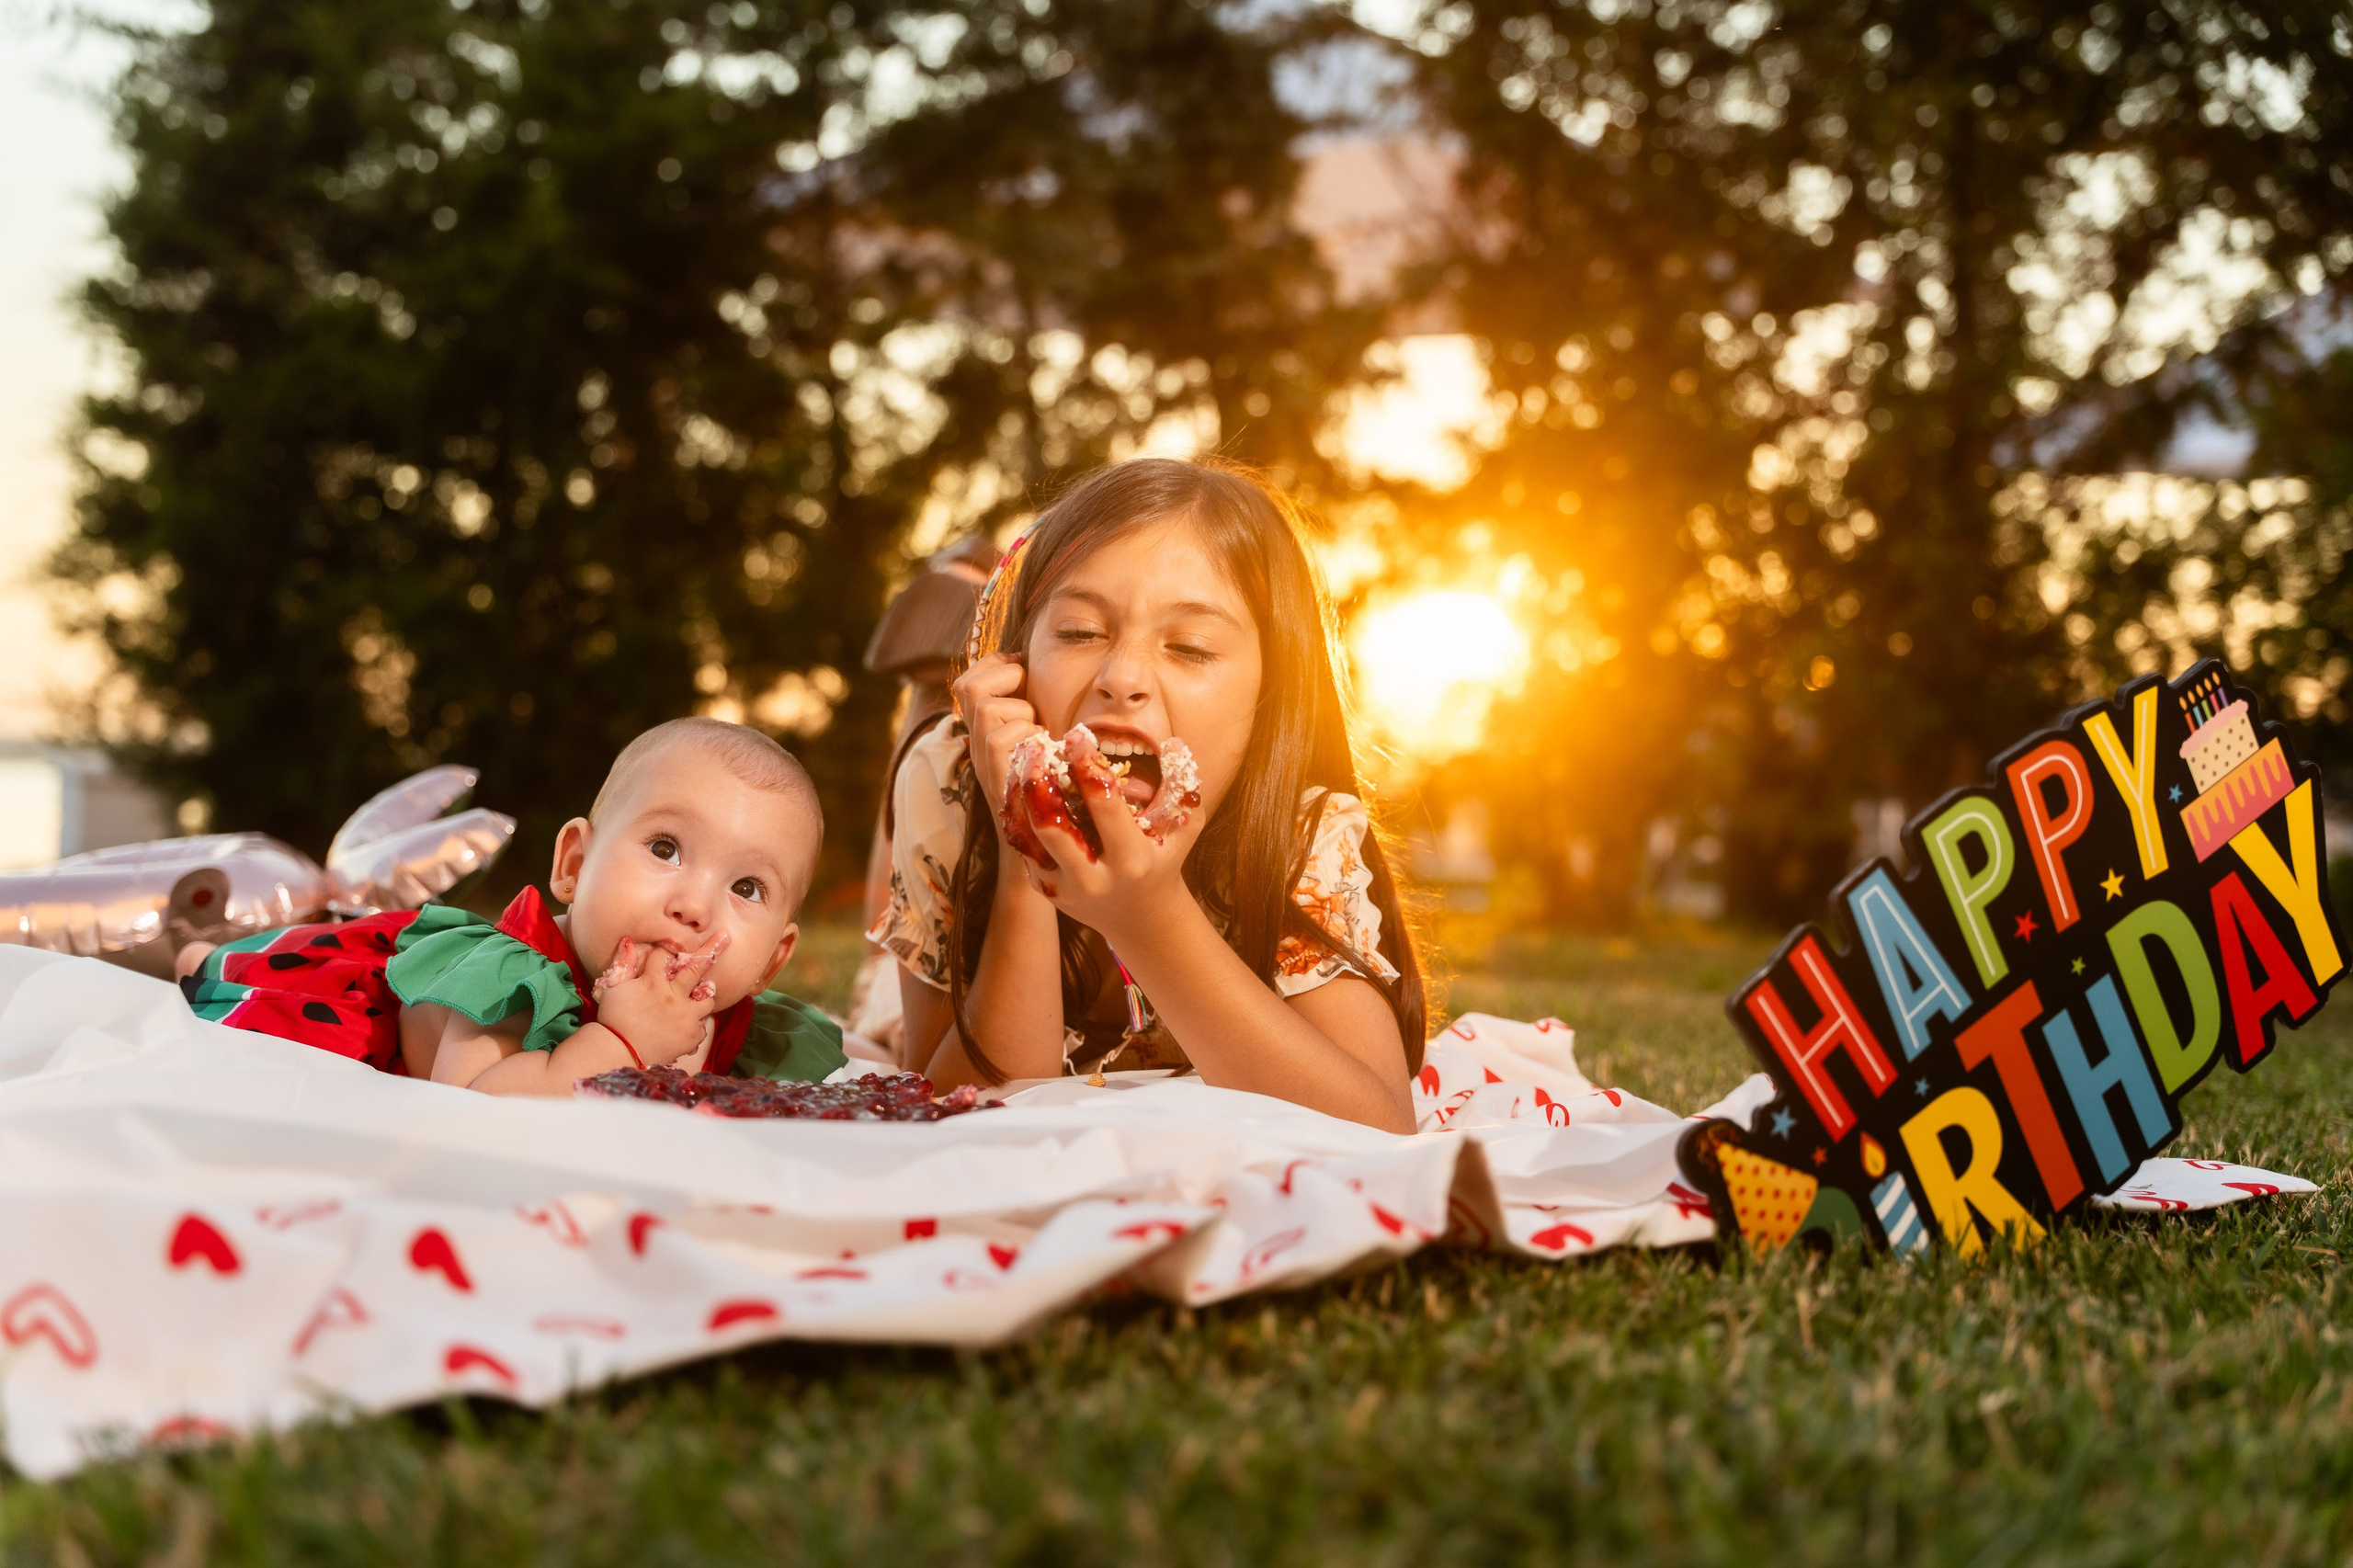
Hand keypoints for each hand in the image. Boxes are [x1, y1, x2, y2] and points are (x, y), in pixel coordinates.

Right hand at [591, 932, 728, 1065]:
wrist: (619, 1052)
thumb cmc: (613, 1018)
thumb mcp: (613, 989)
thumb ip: (623, 964)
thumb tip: (628, 941)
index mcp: (653, 982)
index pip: (664, 956)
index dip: (666, 950)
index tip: (671, 946)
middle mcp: (674, 996)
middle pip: (696, 969)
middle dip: (710, 952)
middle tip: (724, 938)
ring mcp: (685, 1016)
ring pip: (707, 1000)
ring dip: (702, 999)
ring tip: (695, 1001)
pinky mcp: (691, 1036)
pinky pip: (702, 1028)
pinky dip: (694, 1027)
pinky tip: (685, 1028)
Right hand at [953, 652, 1045, 840]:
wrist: (1042, 839)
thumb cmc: (1052, 783)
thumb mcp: (1038, 738)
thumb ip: (1031, 711)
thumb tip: (1036, 671)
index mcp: (983, 729)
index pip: (967, 680)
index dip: (995, 665)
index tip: (1023, 669)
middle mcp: (975, 742)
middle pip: (967, 686)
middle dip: (1004, 679)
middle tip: (1029, 698)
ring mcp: (981, 760)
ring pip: (988, 708)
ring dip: (1021, 713)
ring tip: (1039, 734)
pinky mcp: (993, 776)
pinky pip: (1003, 736)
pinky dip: (1028, 736)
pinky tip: (1042, 752)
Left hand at [1022, 758, 1209, 946]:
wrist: (1141, 920)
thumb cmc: (1164, 861)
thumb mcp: (1185, 828)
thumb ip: (1185, 785)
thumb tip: (1174, 742)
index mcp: (1131, 859)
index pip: (1103, 804)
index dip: (1086, 765)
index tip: (1077, 734)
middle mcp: (1094, 878)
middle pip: (1051, 825)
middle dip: (1038, 780)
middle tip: (1035, 744)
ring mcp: (1064, 887)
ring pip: (1028, 836)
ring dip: (1019, 794)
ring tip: (1021, 759)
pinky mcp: (1045, 889)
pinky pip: (1023, 847)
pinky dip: (1017, 814)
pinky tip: (1018, 784)